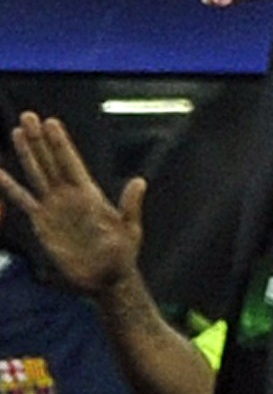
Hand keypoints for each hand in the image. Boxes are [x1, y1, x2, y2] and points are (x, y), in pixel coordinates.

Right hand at [0, 114, 145, 296]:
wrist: (106, 277)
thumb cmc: (122, 253)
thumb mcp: (130, 229)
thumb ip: (130, 206)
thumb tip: (139, 181)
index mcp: (90, 194)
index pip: (71, 162)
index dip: (60, 143)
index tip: (51, 122)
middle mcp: (70, 195)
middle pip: (51, 161)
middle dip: (39, 139)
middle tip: (27, 115)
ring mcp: (54, 207)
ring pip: (37, 174)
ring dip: (27, 153)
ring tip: (16, 131)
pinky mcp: (42, 223)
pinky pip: (23, 201)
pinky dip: (10, 187)